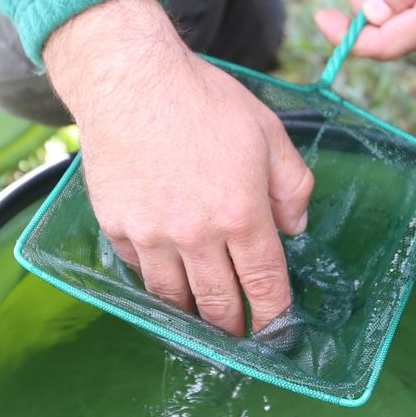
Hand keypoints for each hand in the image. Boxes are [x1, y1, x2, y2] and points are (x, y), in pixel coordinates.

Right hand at [44, 0, 313, 335]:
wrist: (130, 79)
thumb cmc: (203, 100)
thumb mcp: (268, 133)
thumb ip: (292, 185)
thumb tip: (296, 229)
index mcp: (242, 215)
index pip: (264, 285)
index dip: (274, 317)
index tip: (277, 333)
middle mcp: (197, 236)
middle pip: (219, 305)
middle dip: (234, 328)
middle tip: (240, 337)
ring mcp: (153, 236)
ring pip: (175, 299)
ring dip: (193, 315)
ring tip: (203, 321)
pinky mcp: (119, 227)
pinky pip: (140, 271)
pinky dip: (155, 280)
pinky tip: (166, 279)